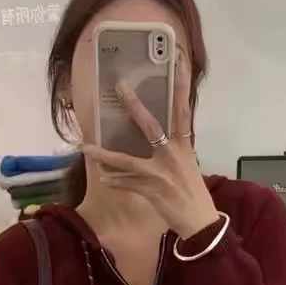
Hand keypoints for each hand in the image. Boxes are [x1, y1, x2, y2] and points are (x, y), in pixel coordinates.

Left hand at [81, 52, 220, 240]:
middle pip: (151, 126)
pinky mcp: (151, 191)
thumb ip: (174, 149)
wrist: (200, 223)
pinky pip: (126, 183)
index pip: (183, 110)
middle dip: (134, 106)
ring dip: (104, 155)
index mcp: (184, 146)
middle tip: (119, 86)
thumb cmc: (194, 193)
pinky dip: (114, 181)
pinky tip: (102, 177)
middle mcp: (172, 156)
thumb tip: (160, 136)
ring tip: (85, 147)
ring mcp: (160, 174)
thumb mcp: (189, 165)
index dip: (180, 86)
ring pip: (126, 161)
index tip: (177, 61)